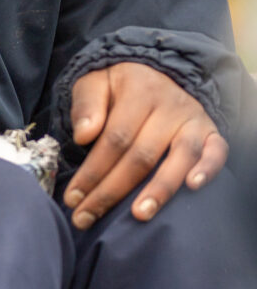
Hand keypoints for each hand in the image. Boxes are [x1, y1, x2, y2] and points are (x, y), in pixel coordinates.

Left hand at [64, 61, 227, 229]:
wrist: (154, 71)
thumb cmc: (118, 87)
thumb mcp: (94, 83)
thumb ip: (86, 106)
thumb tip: (83, 136)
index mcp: (137, 91)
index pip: (114, 139)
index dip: (93, 171)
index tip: (72, 198)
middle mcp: (169, 105)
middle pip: (141, 155)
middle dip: (112, 191)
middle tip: (88, 217)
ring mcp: (193, 119)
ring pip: (180, 157)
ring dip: (160, 189)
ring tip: (138, 215)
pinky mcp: (211, 131)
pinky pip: (217, 151)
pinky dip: (208, 169)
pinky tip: (193, 187)